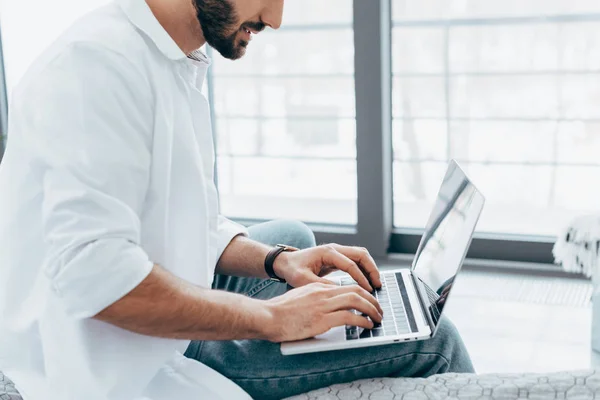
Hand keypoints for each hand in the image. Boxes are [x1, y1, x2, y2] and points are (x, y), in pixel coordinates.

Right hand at [263, 282, 383, 342]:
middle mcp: (323, 293)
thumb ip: (315, 300)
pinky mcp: (322, 319)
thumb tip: (328, 309)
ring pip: (357, 301)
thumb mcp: (300, 299)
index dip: (363, 293)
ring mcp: (323, 305)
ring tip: (378, 318)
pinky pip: (350, 317)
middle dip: (372, 300)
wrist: (266, 316)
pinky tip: (367, 326)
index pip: (347, 286)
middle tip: (379, 310)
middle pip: (356, 290)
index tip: (370, 301)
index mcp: (318, 287)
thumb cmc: (278, 311)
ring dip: (372, 310)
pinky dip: (363, 321)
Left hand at [274, 244, 381, 291]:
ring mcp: (337, 251)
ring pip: (361, 255)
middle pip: (361, 254)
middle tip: (378, 285)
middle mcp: (334, 249)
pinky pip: (355, 260)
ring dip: (370, 268)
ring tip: (376, 284)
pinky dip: (364, 269)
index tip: (368, 290)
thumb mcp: (302, 279)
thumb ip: (320, 284)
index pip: (350, 264)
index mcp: (327, 252)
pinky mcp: (337, 257)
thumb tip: (338, 290)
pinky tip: (367, 282)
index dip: (361, 277)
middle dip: (372, 269)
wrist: (285, 262)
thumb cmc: (292, 269)